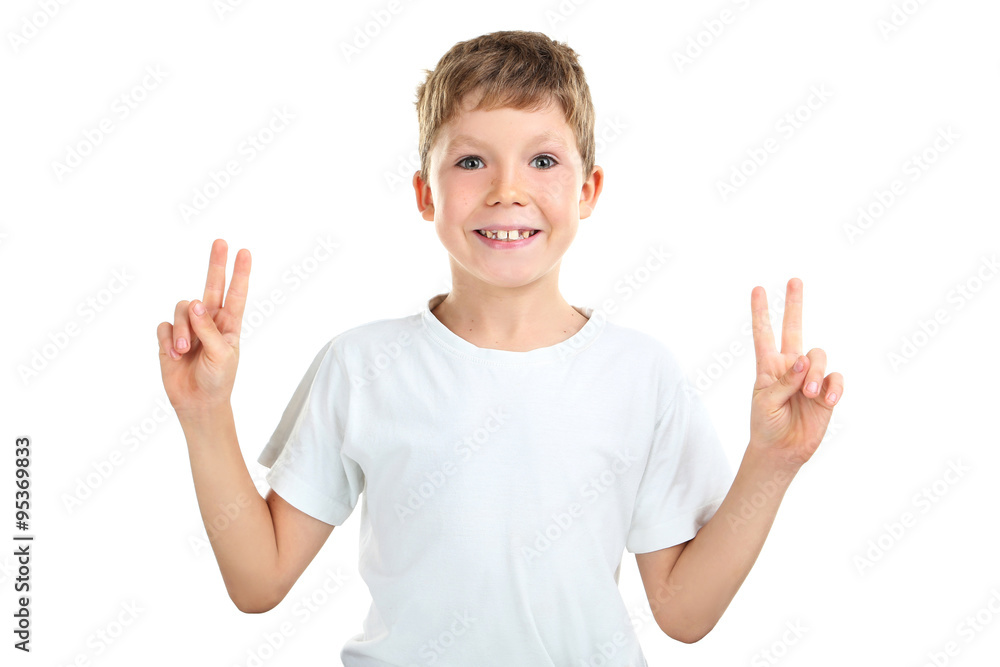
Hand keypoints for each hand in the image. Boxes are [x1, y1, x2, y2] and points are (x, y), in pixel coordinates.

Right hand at [156, 239, 251, 414]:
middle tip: (221, 242)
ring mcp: (189, 328)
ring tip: (185, 351)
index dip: (240, 274)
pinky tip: (174, 355)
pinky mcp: (170, 337)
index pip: (236, 294)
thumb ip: (209, 328)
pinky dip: (169, 340)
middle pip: (211, 286)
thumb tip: (196, 303)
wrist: (197, 402)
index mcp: (229, 325)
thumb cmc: (217, 380)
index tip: (244, 252)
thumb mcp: (221, 355)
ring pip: (182, 309)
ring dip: (182, 329)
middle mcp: (209, 321)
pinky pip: (165, 327)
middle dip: (216, 264)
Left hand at [748, 278, 842, 470]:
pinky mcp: (827, 391)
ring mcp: (810, 377)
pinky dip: (833, 387)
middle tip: (794, 280)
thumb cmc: (766, 424)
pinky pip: (836, 378)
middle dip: (794, 305)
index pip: (764, 334)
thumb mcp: (765, 402)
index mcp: (768, 366)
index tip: (758, 289)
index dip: (761, 312)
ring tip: (810, 394)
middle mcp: (790, 366)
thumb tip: (803, 360)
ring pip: (818, 356)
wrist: (782, 450)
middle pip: (793, 329)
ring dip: (815, 373)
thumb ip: (783, 380)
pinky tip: (827, 400)